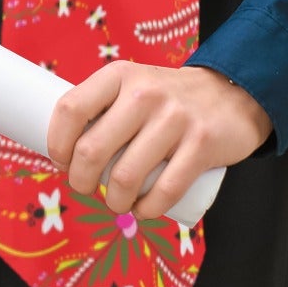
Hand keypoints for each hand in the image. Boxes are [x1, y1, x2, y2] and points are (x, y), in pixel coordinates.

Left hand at [45, 62, 272, 220]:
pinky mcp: (201, 145)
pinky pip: (164, 191)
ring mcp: (174, 119)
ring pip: (125, 177)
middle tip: (84, 187)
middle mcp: (143, 93)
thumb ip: (103, 107)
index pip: (71, 108)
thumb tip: (65, 149)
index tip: (60, 160)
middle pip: (92, 149)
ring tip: (114, 203)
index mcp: (119, 75)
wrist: (230, 94)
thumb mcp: (132, 85)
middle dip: (79, 180)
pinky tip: (141, 211)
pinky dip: (146, 211)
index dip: (57, 142)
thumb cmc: (166, 98)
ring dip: (113, 202)